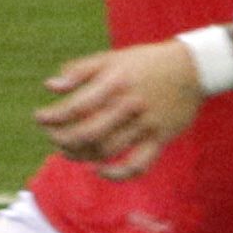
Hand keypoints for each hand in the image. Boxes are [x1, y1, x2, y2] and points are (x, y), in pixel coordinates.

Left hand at [36, 40, 204, 176]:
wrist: (193, 68)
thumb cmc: (147, 62)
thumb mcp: (113, 58)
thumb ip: (80, 70)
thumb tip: (50, 87)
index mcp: (114, 82)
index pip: (75, 107)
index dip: (53, 117)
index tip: (40, 119)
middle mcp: (128, 105)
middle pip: (88, 133)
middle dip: (63, 140)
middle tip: (53, 138)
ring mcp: (145, 125)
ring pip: (107, 151)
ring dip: (82, 156)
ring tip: (69, 152)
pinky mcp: (160, 139)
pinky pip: (137, 165)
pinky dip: (116, 174)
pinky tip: (99, 170)